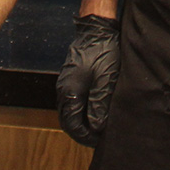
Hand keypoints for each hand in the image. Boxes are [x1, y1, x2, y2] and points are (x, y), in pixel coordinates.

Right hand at [57, 14, 120, 145]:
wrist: (96, 28)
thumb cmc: (103, 52)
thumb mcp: (106, 81)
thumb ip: (99, 106)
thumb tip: (97, 126)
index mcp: (70, 92)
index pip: (72, 125)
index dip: (85, 136)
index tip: (98, 141)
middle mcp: (63, 89)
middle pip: (68, 120)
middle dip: (82, 131)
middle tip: (98, 137)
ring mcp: (66, 82)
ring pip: (70, 110)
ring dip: (81, 121)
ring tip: (98, 126)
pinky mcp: (71, 77)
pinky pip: (73, 100)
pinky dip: (81, 110)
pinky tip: (94, 110)